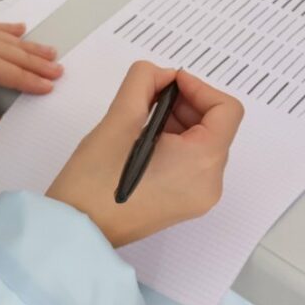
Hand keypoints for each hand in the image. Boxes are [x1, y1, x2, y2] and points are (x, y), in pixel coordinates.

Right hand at [46, 62, 240, 247]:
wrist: (77, 231)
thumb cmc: (94, 183)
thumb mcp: (119, 118)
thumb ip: (144, 82)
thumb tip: (161, 74)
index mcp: (202, 164)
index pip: (226, 110)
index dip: (199, 88)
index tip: (169, 83)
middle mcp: (209, 184)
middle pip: (216, 126)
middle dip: (186, 104)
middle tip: (150, 97)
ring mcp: (198, 198)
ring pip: (203, 143)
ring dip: (178, 122)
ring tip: (141, 121)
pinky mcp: (184, 203)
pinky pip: (192, 162)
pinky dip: (175, 142)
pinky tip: (143, 140)